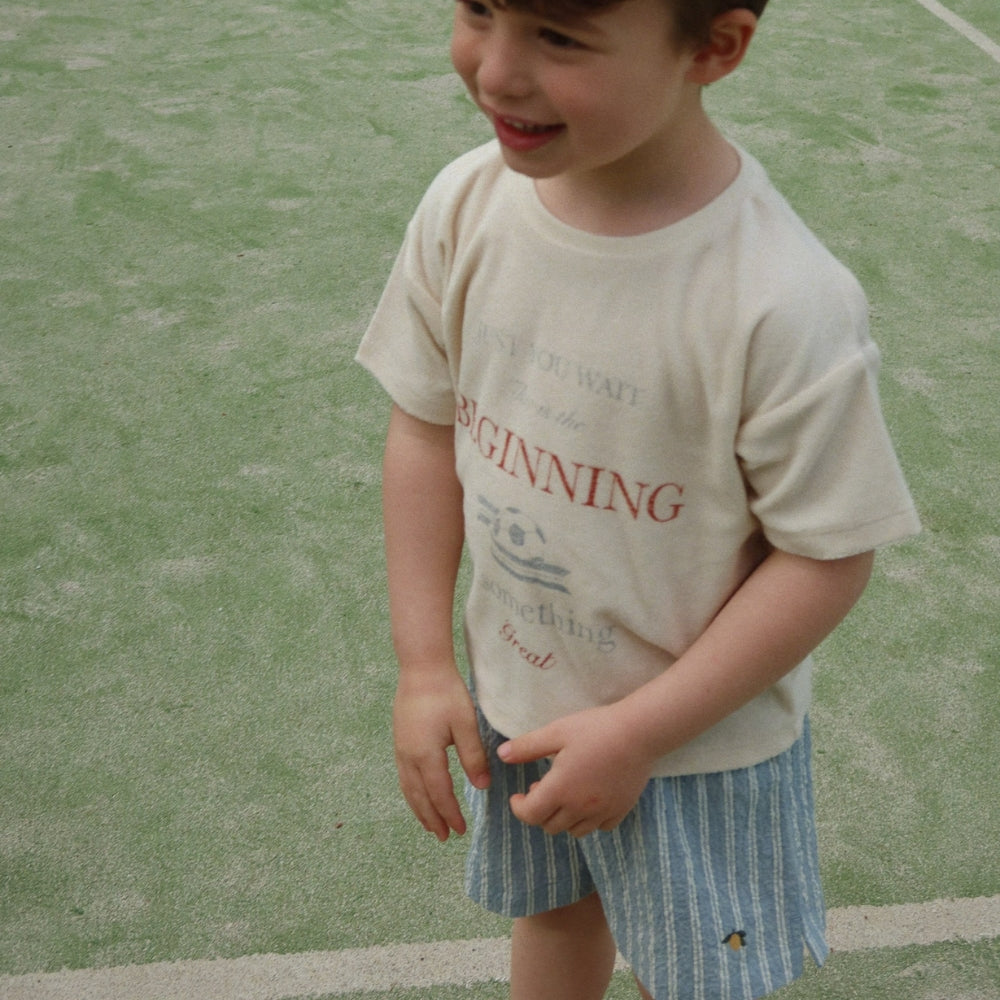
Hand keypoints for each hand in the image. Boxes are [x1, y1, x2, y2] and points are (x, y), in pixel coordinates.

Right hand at [393, 669, 490, 841]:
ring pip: (408, 789)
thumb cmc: (446, 694)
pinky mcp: (400, 742)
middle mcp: (409, 757)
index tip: (461, 830)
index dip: (450, 814)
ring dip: (420, 810)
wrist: (421, 669)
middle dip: (432, 819)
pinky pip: (404, 777)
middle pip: (420, 797)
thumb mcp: (465, 724)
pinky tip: (419, 796)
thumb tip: (482, 787)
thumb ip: (473, 757)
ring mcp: (401, 750)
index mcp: (426, 755)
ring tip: (430, 825)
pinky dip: (412, 794)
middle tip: (445, 837)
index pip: (439, 794)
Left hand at [497, 705, 653, 837]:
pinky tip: (589, 799)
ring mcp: (602, 812)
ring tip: (564, 794)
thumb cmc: (595, 728)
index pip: (530, 815)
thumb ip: (527, 747)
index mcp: (560, 790)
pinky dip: (589, 819)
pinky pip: (600, 827)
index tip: (517, 796)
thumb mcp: (556, 731)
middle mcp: (580, 808)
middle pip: (550, 826)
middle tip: (540, 789)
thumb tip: (502, 755)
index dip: (519, 808)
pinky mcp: (621, 810)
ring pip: (574, 831)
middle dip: (539, 811)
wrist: (639, 732)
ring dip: (563, 818)